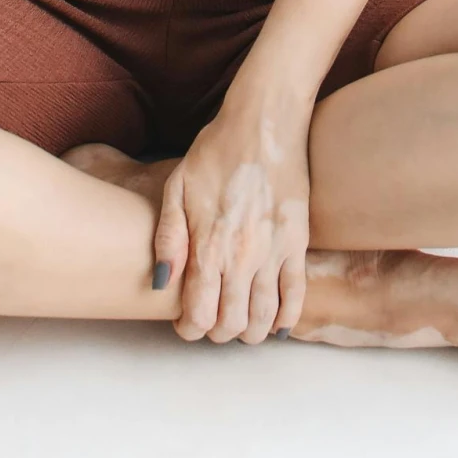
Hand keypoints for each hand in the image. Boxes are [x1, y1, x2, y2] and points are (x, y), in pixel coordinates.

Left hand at [153, 90, 311, 344]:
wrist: (263, 124)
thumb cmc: (215, 152)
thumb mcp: (177, 187)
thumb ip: (168, 238)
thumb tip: (160, 283)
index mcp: (208, 245)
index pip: (198, 315)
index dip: (189, 329)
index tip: (185, 323)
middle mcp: (241, 257)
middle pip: (230, 325)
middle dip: (216, 333)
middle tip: (210, 321)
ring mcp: (274, 252)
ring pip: (263, 319)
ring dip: (248, 332)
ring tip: (238, 324)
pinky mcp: (298, 243)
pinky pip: (296, 297)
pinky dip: (284, 320)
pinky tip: (273, 323)